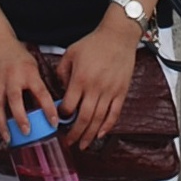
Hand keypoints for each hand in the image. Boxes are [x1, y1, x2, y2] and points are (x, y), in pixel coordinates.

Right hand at [0, 35, 58, 148]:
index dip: (48, 108)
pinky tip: (1, 130)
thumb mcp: (32, 66)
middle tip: (27, 132)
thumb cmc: (17, 56)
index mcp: (28, 71)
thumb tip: (48, 108)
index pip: (41, 92)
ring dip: (3, 124)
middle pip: (15, 99)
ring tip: (9, 139)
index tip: (54, 122)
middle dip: (21, 117)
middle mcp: (12, 77)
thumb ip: (37, 85)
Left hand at [57, 15, 142, 152]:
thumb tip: (60, 89)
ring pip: (98, 120)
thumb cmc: (94, 43)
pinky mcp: (121, 92)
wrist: (118, 35)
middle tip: (68, 143)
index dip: (62, 116)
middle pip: (83, 118)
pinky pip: (114, 114)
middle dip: (74, 134)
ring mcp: (109, 91)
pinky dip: (107, 127)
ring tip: (83, 145)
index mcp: (80, 78)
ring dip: (90, 135)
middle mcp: (94, 87)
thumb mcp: (71, 53)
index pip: (68, 105)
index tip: (59, 121)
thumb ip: (62, 71)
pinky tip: (100, 135)